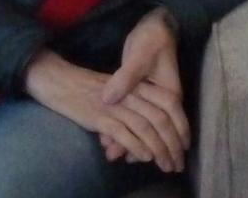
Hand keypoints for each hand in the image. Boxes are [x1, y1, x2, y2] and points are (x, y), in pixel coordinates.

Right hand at [23, 48, 183, 166]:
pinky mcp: (100, 116)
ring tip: (165, 166)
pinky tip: (144, 157)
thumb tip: (148, 137)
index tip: (185, 146)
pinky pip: (125, 133)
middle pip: (161, 119)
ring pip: (146, 129)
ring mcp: (115, 105)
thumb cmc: (90, 89)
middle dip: (172, 145)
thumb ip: (134, 110)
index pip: (169, 104)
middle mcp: (130, 94)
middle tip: (177, 164)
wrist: (62, 82)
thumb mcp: (118, 93)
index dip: (181, 126)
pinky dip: (137, 146)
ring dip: (159, 151)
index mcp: (137, 86)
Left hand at [99, 9, 189, 170]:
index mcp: (169, 95)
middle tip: (125, 160)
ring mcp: (153, 98)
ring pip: (145, 125)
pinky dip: (127, 125)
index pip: (169, 126)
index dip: (161, 144)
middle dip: (144, 147)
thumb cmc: (151, 40)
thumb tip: (107, 100)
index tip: (147, 159)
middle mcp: (163, 100)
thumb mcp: (139, 56)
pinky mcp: (142, 93)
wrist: (153, 25)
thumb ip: (125, 78)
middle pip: (157, 131)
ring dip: (133, 139)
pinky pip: (136, 114)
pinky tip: (112, 134)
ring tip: (116, 153)